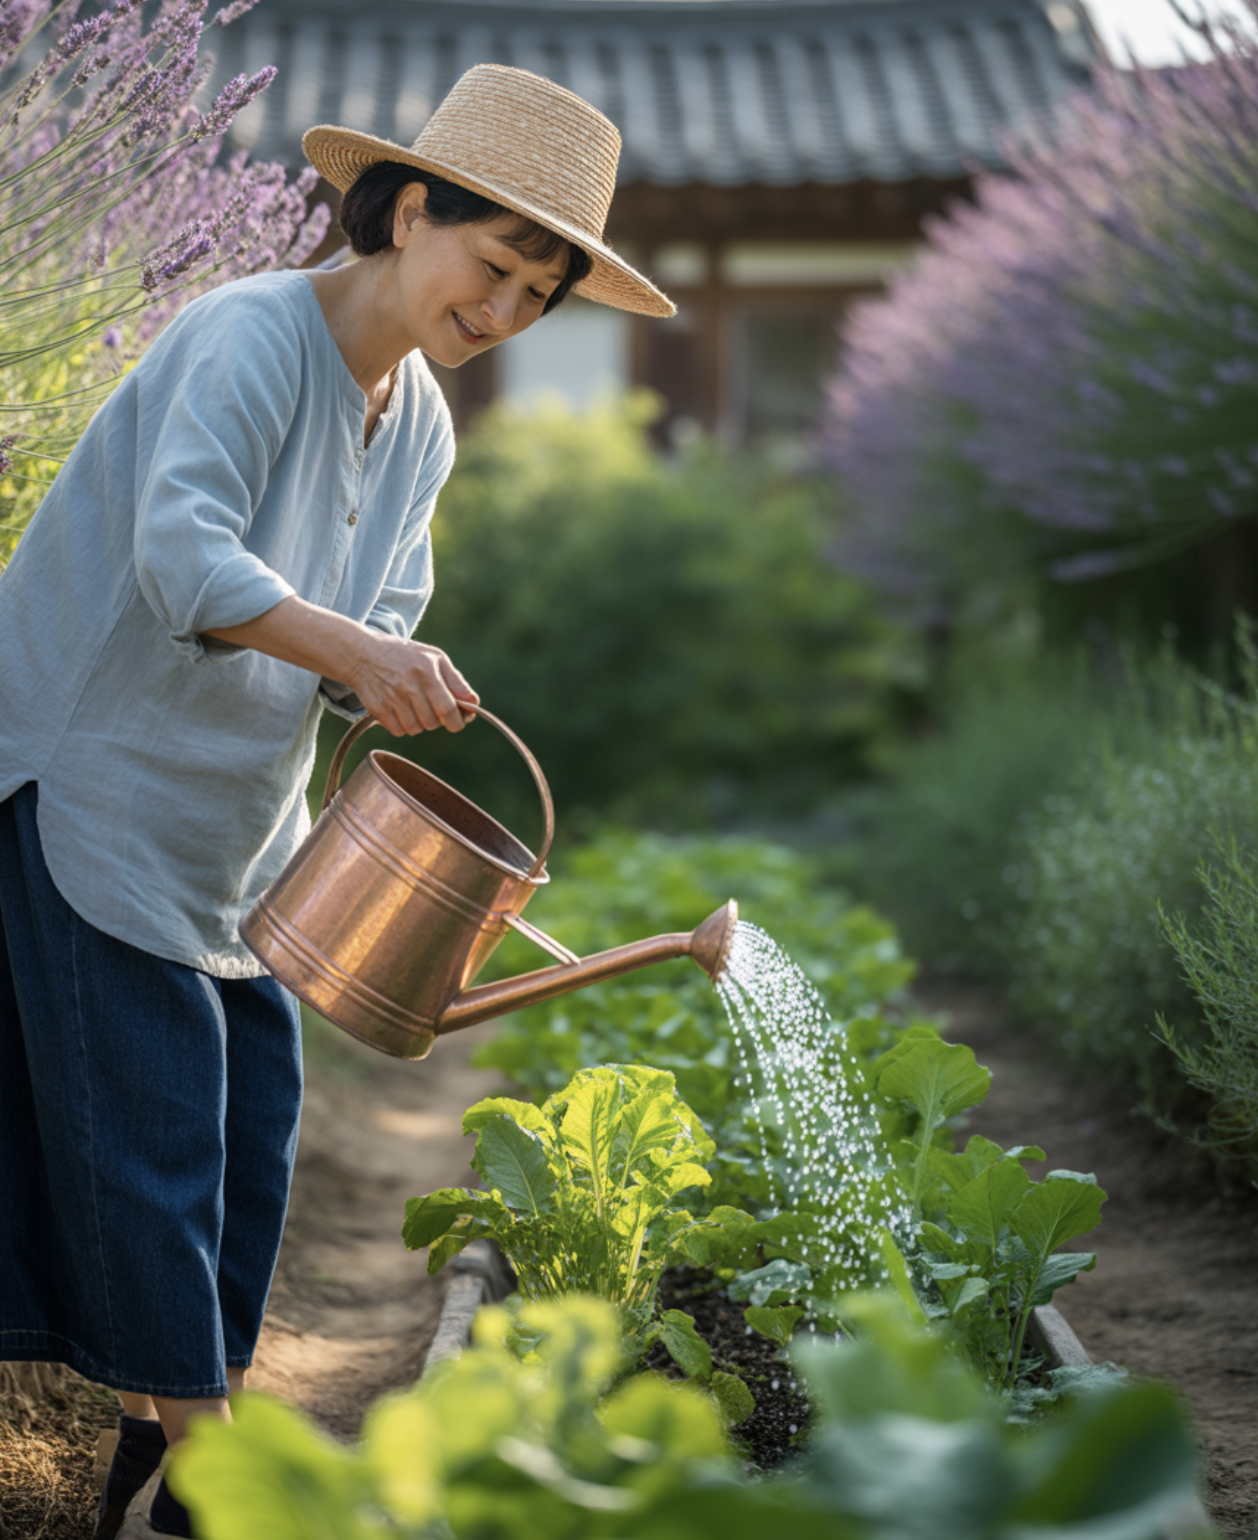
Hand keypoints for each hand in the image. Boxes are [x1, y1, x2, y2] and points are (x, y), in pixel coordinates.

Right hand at [347, 635, 477, 736]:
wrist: (362, 654)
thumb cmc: (406, 656)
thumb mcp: (435, 658)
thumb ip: (456, 682)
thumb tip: (473, 703)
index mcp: (427, 671)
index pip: (449, 709)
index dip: (457, 721)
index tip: (458, 720)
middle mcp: (409, 685)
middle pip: (433, 722)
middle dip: (438, 720)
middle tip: (432, 708)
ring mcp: (391, 698)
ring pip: (416, 729)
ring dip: (420, 723)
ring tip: (414, 706)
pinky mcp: (377, 708)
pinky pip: (399, 731)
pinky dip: (403, 726)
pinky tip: (400, 709)